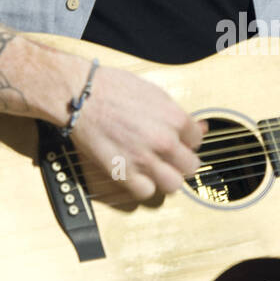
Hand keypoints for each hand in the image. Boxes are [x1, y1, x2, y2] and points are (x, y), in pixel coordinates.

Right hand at [70, 64, 208, 202]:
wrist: (80, 95)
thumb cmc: (112, 88)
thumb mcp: (154, 93)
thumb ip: (176, 114)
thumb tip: (199, 127)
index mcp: (174, 118)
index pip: (197, 140)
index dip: (187, 140)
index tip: (177, 140)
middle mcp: (163, 141)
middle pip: (190, 166)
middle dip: (181, 162)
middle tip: (169, 157)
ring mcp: (144, 159)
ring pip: (173, 184)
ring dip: (166, 178)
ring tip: (155, 169)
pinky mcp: (122, 172)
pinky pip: (145, 192)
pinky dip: (143, 186)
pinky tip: (137, 175)